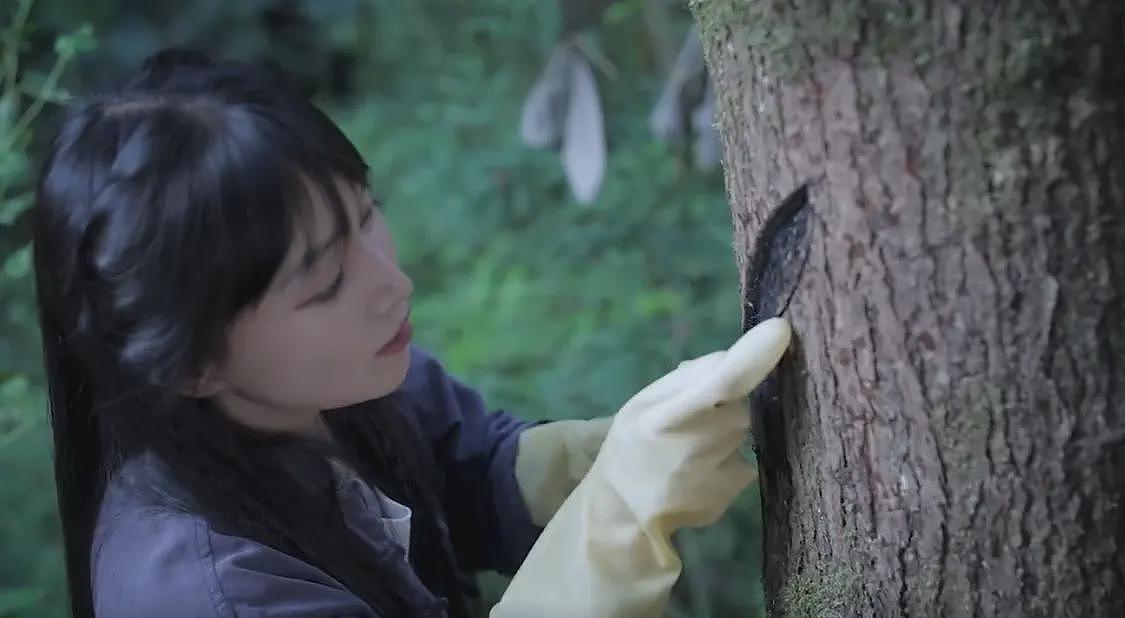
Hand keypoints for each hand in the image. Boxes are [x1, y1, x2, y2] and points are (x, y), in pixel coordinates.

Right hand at [493, 318, 791, 617]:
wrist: (626, 511)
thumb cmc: (635, 444)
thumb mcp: (644, 403)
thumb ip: (687, 378)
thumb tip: (733, 357)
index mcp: (663, 417)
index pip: (718, 383)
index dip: (752, 357)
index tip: (780, 331)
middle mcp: (696, 446)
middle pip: (741, 404)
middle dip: (729, 401)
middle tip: (698, 414)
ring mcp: (719, 474)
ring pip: (747, 428)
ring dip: (730, 427)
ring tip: (695, 445)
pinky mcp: (736, 491)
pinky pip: (749, 455)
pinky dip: (733, 454)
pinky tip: (704, 468)